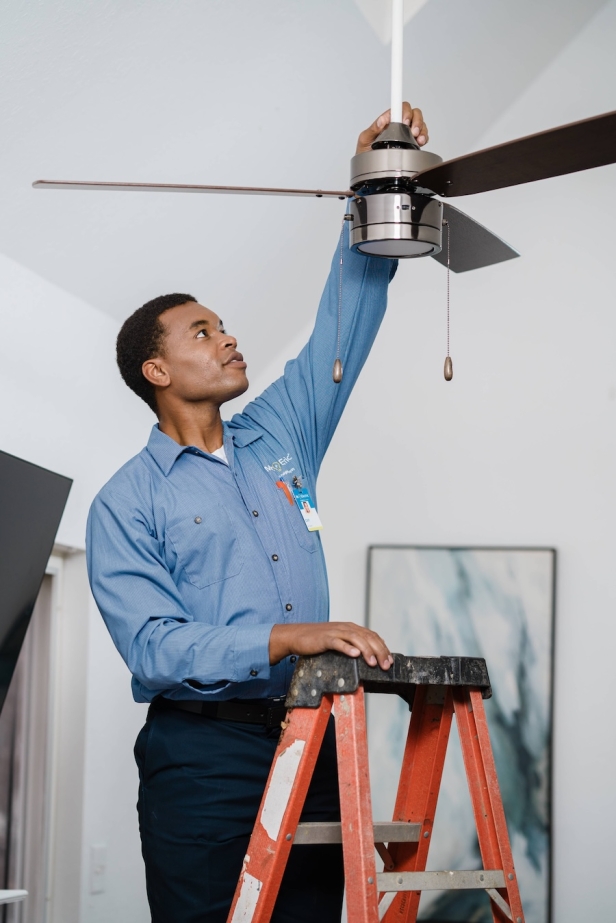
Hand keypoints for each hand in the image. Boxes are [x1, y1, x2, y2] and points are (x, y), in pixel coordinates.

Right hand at [269, 621, 392, 669]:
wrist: (296, 635)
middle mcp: (345, 628)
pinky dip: (347, 648)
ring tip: (373, 662)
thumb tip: (366, 658)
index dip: (383, 647)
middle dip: (379, 651)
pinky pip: (338, 642)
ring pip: (356, 638)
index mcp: (350, 628)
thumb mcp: (338, 641)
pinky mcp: (325, 638)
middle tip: (385, 665)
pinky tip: (354, 654)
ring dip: (366, 650)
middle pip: (367, 637)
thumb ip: (351, 645)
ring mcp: (335, 632)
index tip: (389, 660)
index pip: (372, 636)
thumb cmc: (317, 641)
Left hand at [356, 101, 427, 153]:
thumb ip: (372, 128)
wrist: (369, 168)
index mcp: (387, 121)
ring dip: (421, 129)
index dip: (405, 111)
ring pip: (419, 122)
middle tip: (412, 131)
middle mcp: (398, 125)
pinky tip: (420, 142)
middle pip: (413, 112)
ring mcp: (406, 133)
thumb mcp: (364, 139)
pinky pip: (423, 135)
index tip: (405, 121)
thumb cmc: (366, 152)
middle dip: (416, 120)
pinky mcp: (412, 143)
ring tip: (417, 138)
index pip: (399, 108)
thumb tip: (382, 120)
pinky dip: (424, 137)